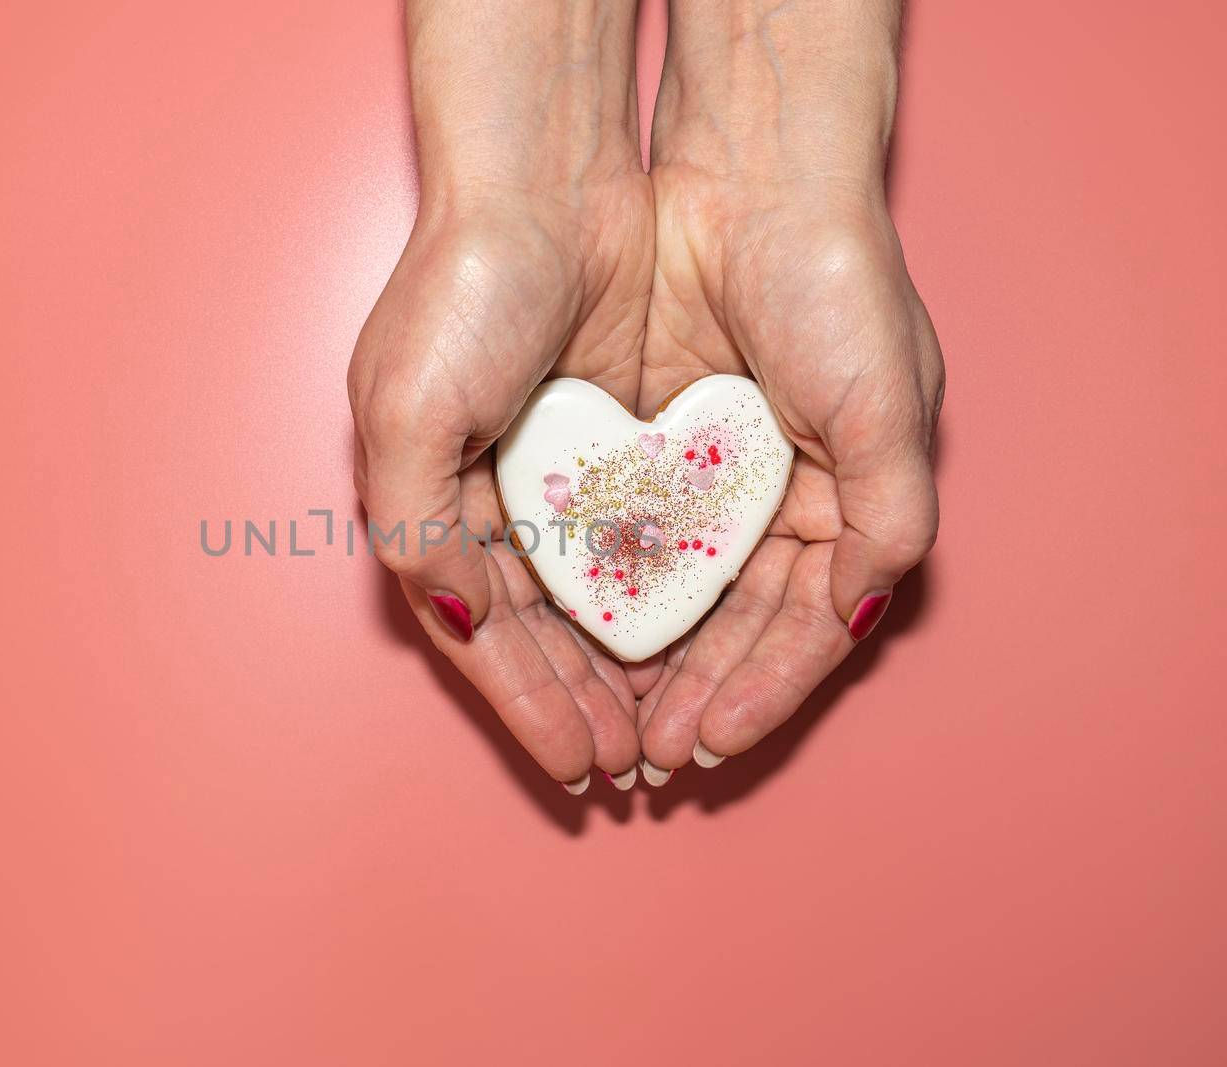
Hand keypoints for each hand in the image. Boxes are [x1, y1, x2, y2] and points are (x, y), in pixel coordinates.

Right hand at [347, 0, 653, 791]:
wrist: (542, 183)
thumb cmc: (458, 290)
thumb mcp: (407, 411)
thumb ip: (418, 527)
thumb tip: (463, 619)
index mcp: (428, 503)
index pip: (482, 634)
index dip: (527, 704)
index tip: (579, 765)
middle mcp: (488, 500)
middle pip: (539, 632)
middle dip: (579, 703)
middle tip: (630, 767)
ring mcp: (556, 475)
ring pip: (593, 599)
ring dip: (622, 666)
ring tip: (663, 726)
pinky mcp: (617, 444)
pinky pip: (642, 541)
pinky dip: (658, 597)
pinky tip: (687, 640)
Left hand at [634, 0, 942, 775]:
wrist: (750, 180)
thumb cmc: (836, 287)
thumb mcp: (885, 411)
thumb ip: (884, 525)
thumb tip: (855, 618)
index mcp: (844, 503)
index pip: (801, 629)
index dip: (759, 692)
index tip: (711, 744)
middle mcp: (775, 501)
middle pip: (731, 628)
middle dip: (692, 695)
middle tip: (643, 756)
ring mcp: (705, 478)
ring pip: (671, 597)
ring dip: (642, 663)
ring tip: (605, 723)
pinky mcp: (642, 447)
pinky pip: (618, 537)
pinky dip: (603, 592)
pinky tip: (576, 639)